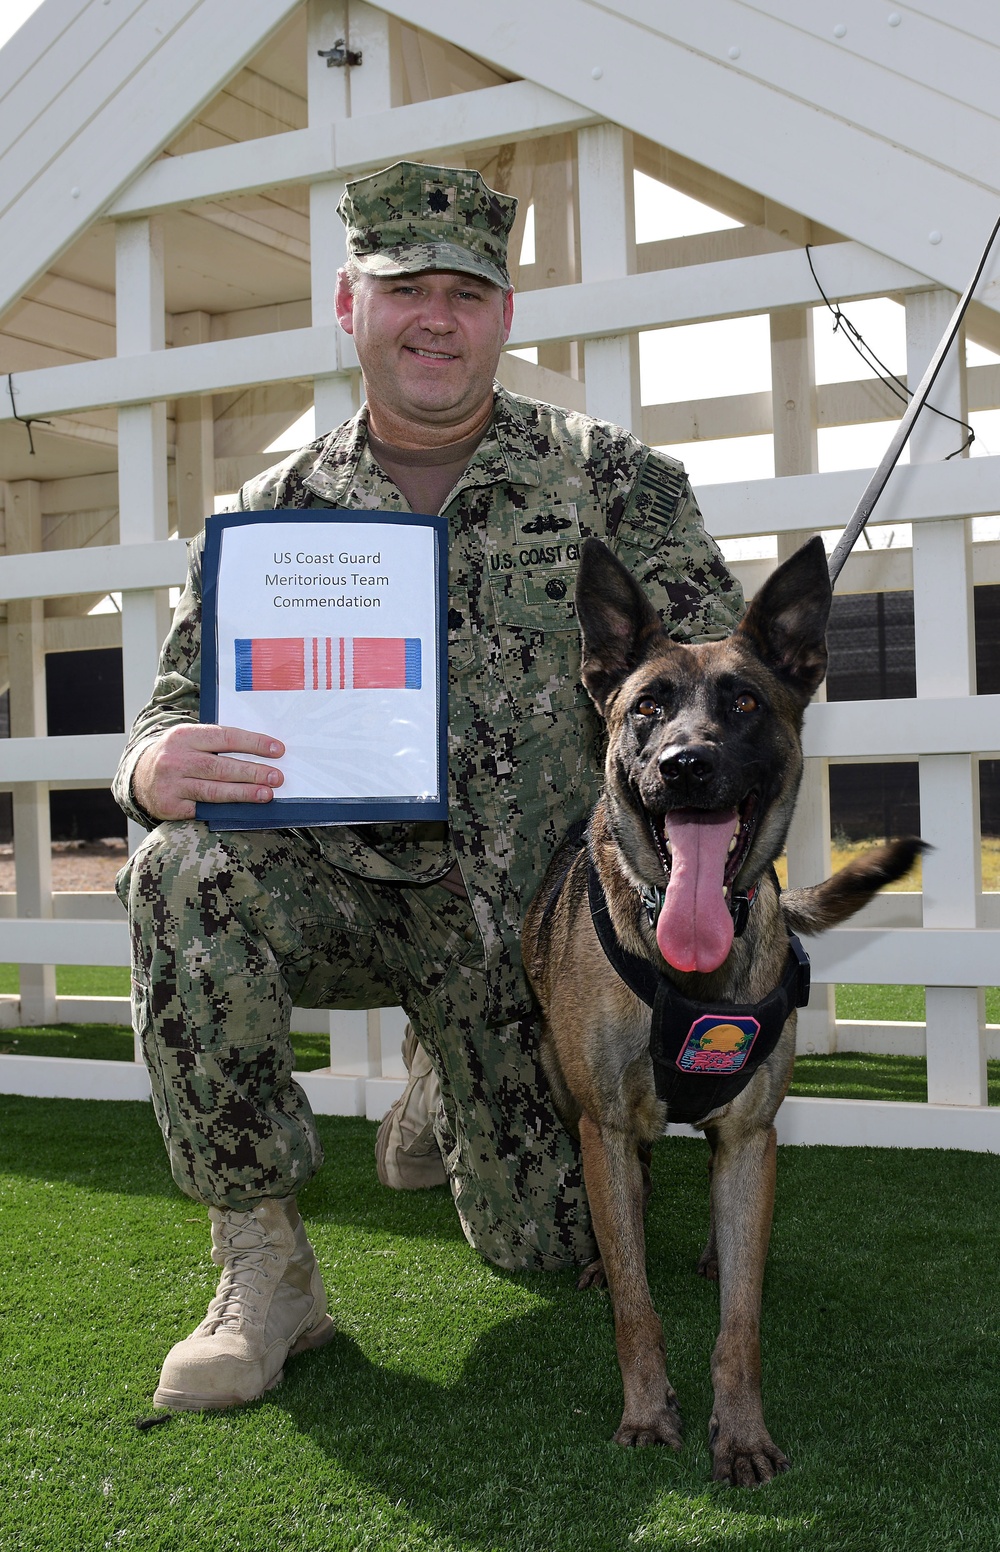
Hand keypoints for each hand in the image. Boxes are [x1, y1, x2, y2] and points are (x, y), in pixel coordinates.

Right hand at [132, 724, 284, 820]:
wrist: (139, 775)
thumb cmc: (177, 755)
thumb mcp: (190, 740)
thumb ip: (217, 744)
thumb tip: (259, 755)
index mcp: (184, 736)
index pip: (226, 737)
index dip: (254, 744)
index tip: (278, 750)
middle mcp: (175, 759)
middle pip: (221, 767)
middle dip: (252, 772)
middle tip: (276, 777)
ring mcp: (171, 784)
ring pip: (214, 790)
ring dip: (244, 793)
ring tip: (266, 794)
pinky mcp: (170, 805)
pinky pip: (203, 808)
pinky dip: (225, 809)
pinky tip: (243, 809)